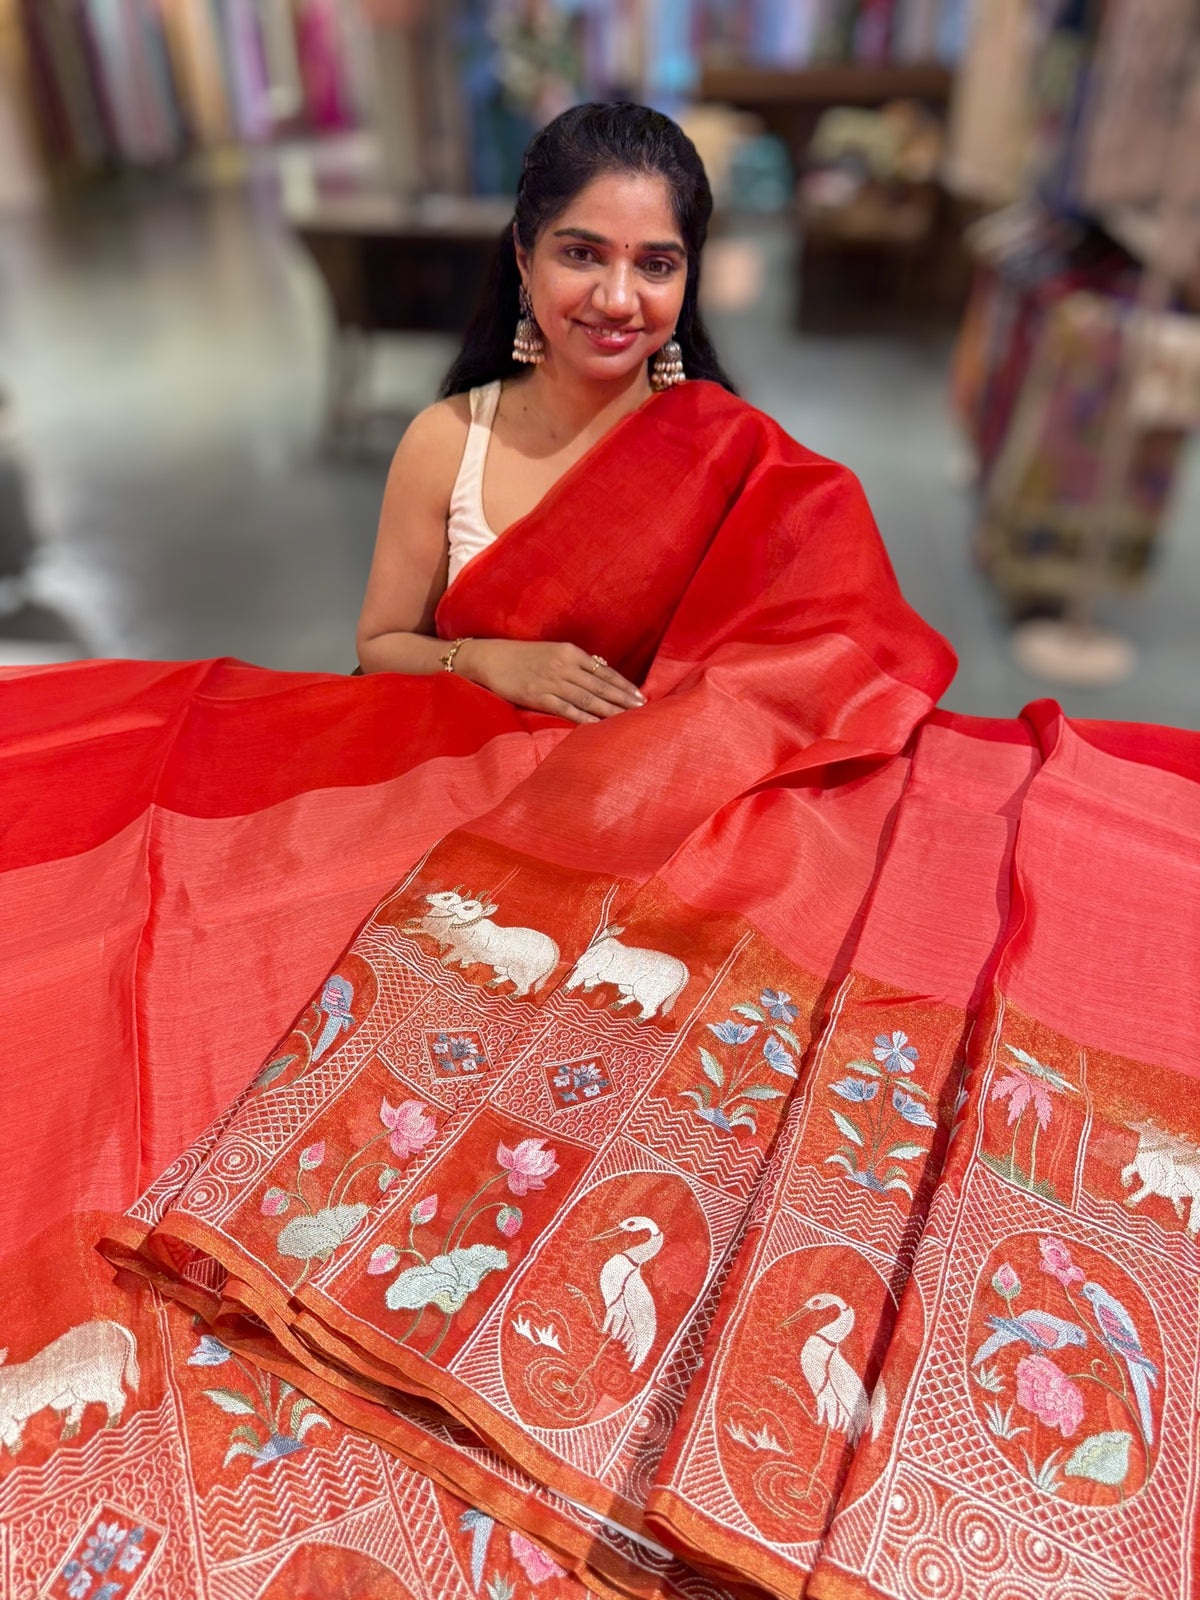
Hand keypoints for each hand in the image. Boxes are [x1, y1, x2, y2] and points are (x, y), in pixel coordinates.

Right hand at [457, 640, 644, 723]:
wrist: (487, 658)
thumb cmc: (520, 655)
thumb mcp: (551, 651)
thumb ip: (574, 662)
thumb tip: (600, 671)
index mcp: (569, 651)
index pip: (604, 670)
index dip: (623, 684)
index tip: (640, 695)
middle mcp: (564, 665)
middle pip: (600, 685)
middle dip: (623, 698)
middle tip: (642, 709)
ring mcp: (551, 681)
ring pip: (588, 698)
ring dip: (609, 710)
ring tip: (627, 718)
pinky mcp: (537, 696)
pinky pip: (566, 709)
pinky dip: (584, 718)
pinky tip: (599, 725)